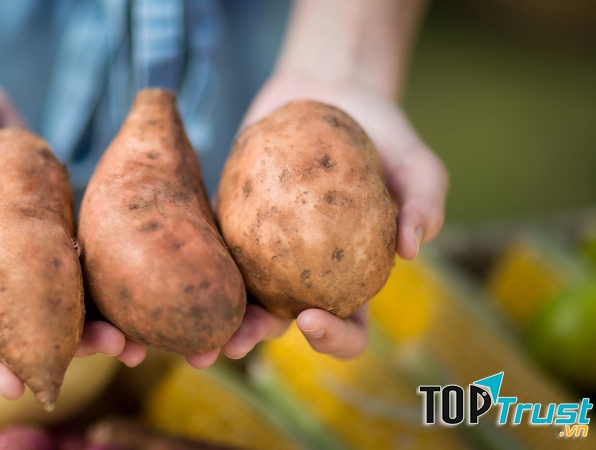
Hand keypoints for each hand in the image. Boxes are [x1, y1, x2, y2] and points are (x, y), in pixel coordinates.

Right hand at [0, 78, 144, 399]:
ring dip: (94, 331)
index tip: (16, 387)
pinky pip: (78, 274)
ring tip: (132, 341)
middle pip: (18, 334)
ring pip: (56, 312)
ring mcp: (21, 260)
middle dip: (60, 355)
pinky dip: (103, 293)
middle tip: (107, 352)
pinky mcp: (51, 238)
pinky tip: (135, 299)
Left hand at [189, 71, 447, 364]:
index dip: (333, 338)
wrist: (329, 92)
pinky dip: (193, 261)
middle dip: (256, 337)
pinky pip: (210, 244)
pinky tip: (170, 268)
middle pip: (281, 320)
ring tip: (196, 324)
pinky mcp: (230, 220)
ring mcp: (263, 250)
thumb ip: (425, 200)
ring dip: (217, 316)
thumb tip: (414, 248)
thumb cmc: (382, 134)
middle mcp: (303, 273)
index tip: (312, 319)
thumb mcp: (415, 162)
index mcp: (351, 277)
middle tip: (236, 340)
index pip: (348, 326)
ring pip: (238, 294)